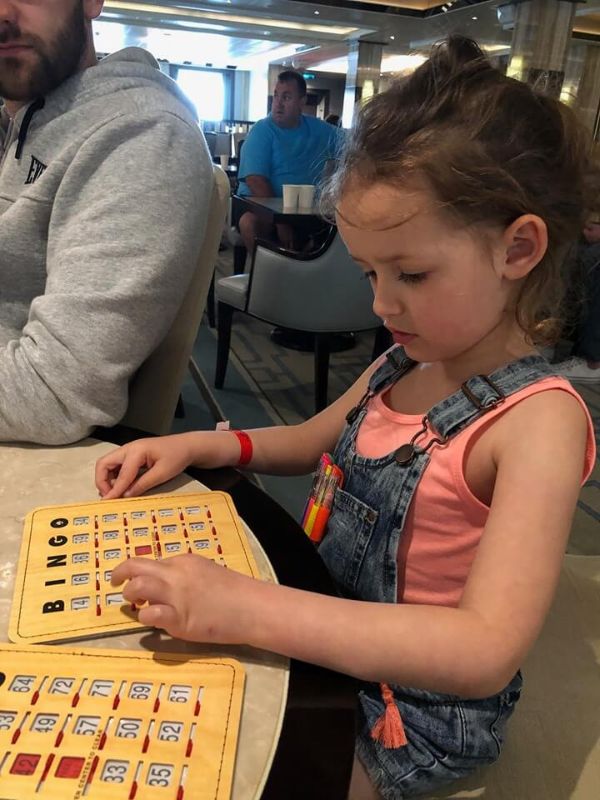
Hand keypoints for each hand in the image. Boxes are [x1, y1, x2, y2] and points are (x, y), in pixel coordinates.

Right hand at [95, 433, 196, 498]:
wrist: (187, 446)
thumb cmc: (177, 457)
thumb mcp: (163, 473)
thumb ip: (143, 484)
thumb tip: (125, 496)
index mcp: (137, 450)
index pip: (121, 474)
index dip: (114, 490)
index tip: (108, 502)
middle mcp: (129, 448)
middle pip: (104, 463)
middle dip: (102, 481)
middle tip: (109, 496)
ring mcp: (129, 451)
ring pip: (108, 464)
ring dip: (107, 479)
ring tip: (115, 493)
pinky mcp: (132, 455)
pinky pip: (116, 466)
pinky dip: (114, 476)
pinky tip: (122, 486)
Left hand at [111, 554, 258, 642]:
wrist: (251, 607)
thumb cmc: (233, 592)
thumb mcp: (205, 572)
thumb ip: (184, 576)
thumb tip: (166, 586)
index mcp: (183, 561)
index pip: (150, 563)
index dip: (139, 573)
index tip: (136, 583)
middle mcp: (176, 575)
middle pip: (135, 566)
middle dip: (119, 573)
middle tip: (114, 583)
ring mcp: (176, 596)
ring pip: (138, 586)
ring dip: (129, 595)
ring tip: (134, 604)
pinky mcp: (179, 619)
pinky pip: (150, 614)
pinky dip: (145, 617)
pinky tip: (152, 621)